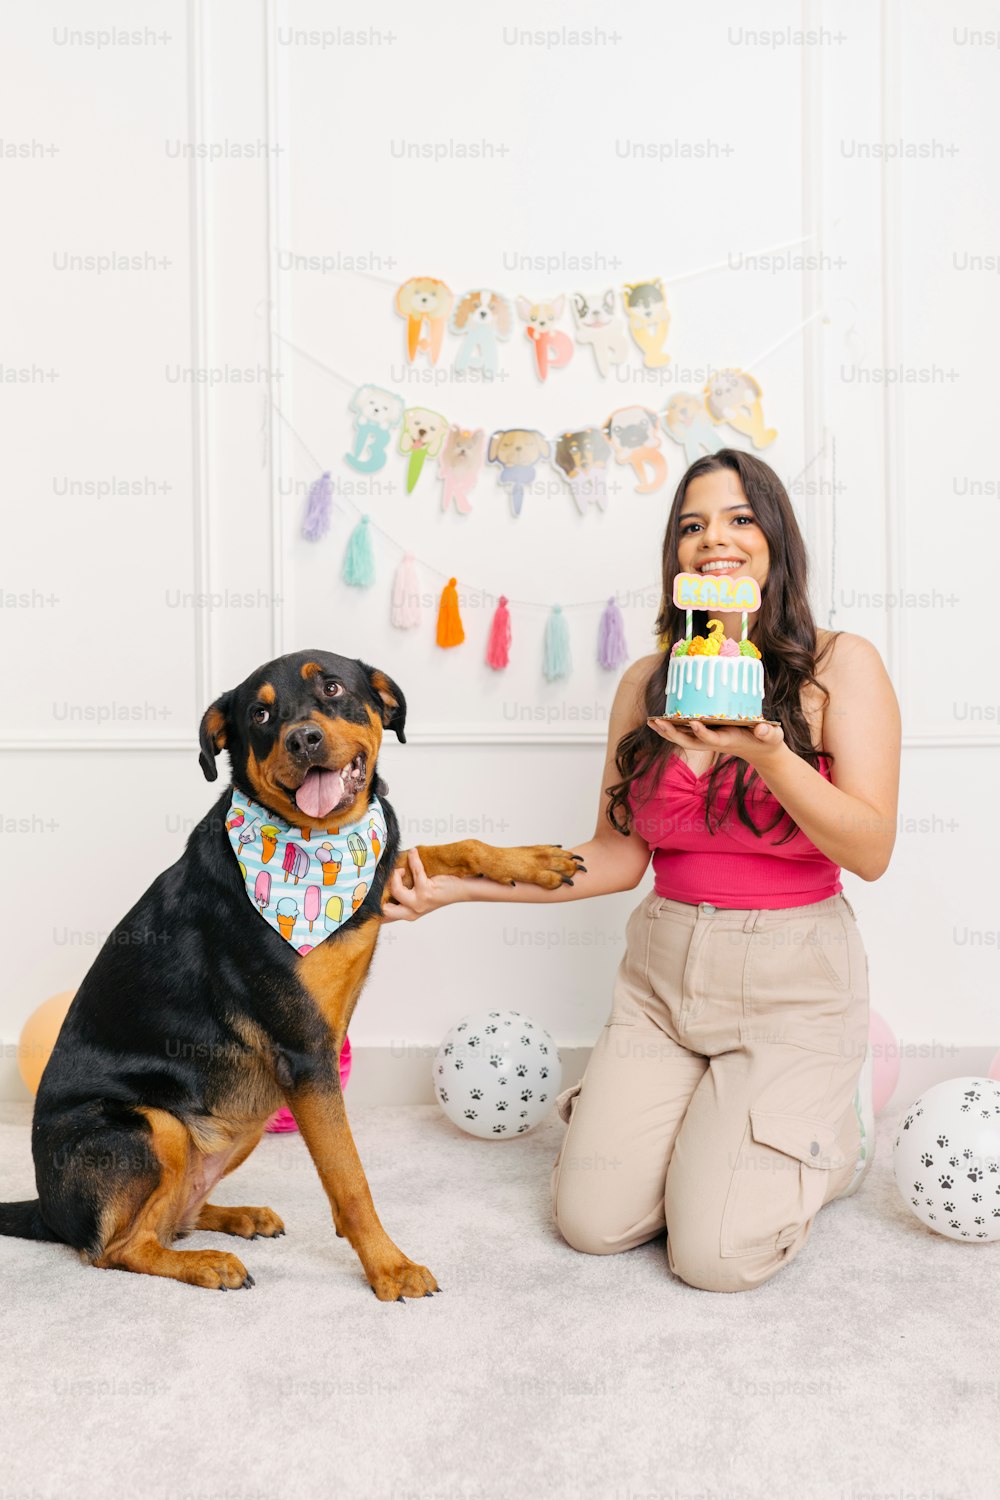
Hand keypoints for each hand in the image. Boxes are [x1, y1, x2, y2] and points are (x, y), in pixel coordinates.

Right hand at [381, 847, 472, 921]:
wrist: (461, 890)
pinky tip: (414, 852)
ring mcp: (419, 903)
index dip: (374, 908)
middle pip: (385, 910)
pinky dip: (414, 859)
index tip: (368, 893)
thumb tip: (385, 875)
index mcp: (407, 913)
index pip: (385, 917)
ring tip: (402, 869)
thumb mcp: (417, 896)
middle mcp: (412, 912)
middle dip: (381, 893)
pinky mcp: (427, 892)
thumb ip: (402, 893)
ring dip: (396, 875)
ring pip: (396, 890)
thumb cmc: (439, 890)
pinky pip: (415, 872)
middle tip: (388, 878)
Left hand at [647, 716, 784, 767]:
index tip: (693, 722)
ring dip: (667, 731)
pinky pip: (684, 733)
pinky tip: (659, 720)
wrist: (760, 752)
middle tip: (659, 722)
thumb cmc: (767, 741)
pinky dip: (671, 727)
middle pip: (689, 741)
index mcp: (728, 741)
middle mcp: (713, 742)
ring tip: (651, 721)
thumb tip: (763, 730)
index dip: (702, 732)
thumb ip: (768, 733)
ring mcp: (708, 740)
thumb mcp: (772, 736)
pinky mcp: (706, 736)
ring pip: (683, 738)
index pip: (712, 739)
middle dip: (673, 733)